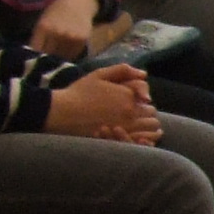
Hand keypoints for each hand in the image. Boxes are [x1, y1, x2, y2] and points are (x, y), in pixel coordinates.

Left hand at [28, 0, 99, 59]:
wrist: (78, 3)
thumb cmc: (56, 12)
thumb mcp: (42, 21)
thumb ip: (38, 39)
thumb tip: (33, 59)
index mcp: (43, 27)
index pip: (36, 51)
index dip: (34, 59)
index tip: (34, 64)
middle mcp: (57, 33)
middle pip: (49, 56)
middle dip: (47, 61)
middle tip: (47, 63)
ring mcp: (70, 37)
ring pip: (62, 58)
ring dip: (60, 60)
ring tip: (59, 56)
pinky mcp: (82, 41)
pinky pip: (74, 55)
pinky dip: (70, 56)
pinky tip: (69, 50)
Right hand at [47, 72, 161, 141]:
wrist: (62, 113)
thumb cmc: (79, 92)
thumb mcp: (100, 74)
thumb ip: (123, 70)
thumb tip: (144, 74)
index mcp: (128, 95)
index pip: (147, 100)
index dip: (142, 101)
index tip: (135, 104)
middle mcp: (130, 111)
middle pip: (151, 115)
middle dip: (146, 115)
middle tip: (137, 116)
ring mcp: (126, 127)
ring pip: (150, 129)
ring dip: (148, 128)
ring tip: (139, 128)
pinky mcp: (118, 141)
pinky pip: (142, 143)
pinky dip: (144, 140)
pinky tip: (140, 140)